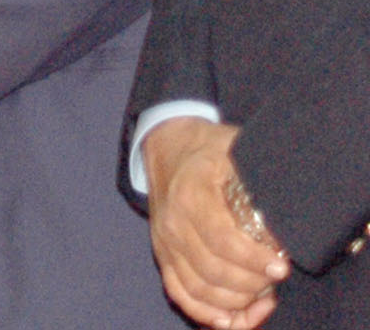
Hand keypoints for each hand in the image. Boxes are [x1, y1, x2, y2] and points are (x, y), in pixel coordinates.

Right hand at [142, 118, 286, 328]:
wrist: (168, 148)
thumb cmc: (209, 150)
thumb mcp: (236, 147)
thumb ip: (262, 168)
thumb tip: (298, 193)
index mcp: (191, 195)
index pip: (223, 239)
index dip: (254, 260)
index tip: (281, 266)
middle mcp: (173, 222)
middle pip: (213, 271)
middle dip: (252, 284)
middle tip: (275, 279)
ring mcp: (165, 242)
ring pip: (198, 288)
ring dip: (235, 301)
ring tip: (261, 296)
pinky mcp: (163, 255)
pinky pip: (178, 292)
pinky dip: (204, 312)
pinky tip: (230, 317)